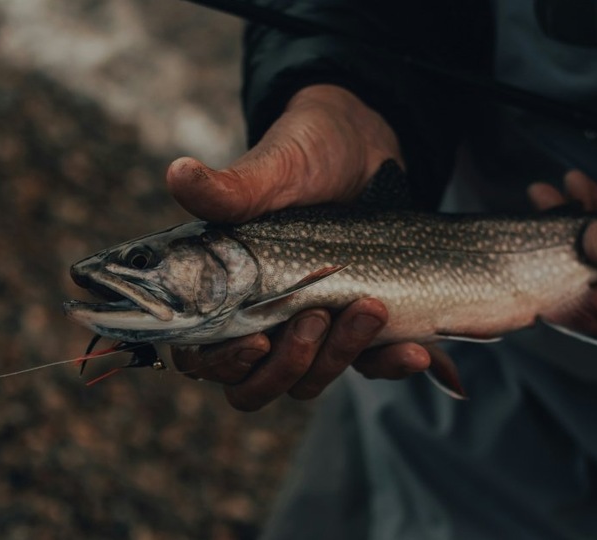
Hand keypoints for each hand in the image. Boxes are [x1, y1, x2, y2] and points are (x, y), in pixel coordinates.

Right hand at [165, 84, 440, 410]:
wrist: (366, 143)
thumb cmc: (305, 153)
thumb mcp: (272, 171)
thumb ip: (228, 189)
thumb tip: (177, 174)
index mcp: (223, 291)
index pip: (204, 357)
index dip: (225, 363)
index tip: (257, 338)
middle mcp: (261, 318)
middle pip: (257, 385)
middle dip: (289, 364)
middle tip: (315, 316)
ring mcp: (310, 327)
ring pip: (311, 380)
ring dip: (340, 356)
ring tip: (370, 307)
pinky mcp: (357, 328)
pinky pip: (371, 367)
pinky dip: (393, 365)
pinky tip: (418, 352)